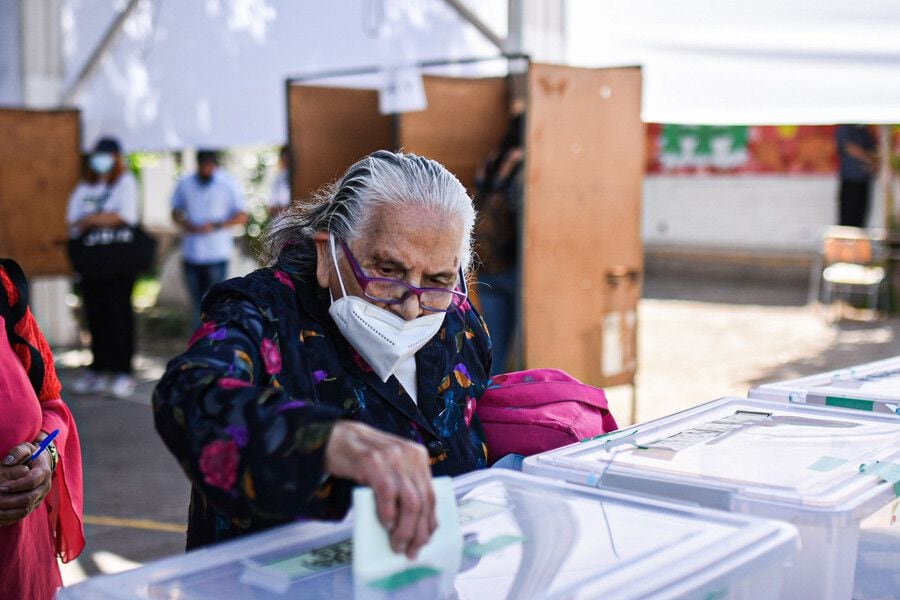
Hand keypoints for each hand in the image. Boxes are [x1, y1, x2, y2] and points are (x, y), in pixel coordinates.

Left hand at [0, 443, 52, 526]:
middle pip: (28, 498)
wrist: (42, 463)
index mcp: (43, 472)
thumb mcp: (26, 448)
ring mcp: (40, 497)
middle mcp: (44, 486)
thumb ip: (17, 452)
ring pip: (26, 509)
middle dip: (9, 501)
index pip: (31, 482)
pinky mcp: (34, 504)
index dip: (16, 486)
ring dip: (8, 511)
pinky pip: (23, 514)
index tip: (1, 486)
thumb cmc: (31, 455)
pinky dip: (10, 516)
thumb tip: (8, 461)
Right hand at [324, 421, 435, 558]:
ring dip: (404, 529)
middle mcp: (409, 454)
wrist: (335, 438)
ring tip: (397, 544)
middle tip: (409, 550)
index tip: (424, 541)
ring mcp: (391, 456)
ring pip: (410, 501)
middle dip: (418, 531)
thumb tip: (414, 525)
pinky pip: (387, 492)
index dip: (429, 522)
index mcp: (417, 457)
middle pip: (423, 501)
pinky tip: (386, 524)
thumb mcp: (390, 469)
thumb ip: (403, 488)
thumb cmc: (362, 458)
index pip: (431, 495)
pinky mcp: (372, 460)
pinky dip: (388, 512)